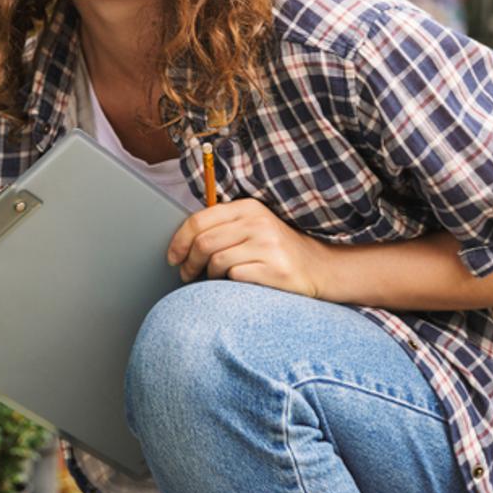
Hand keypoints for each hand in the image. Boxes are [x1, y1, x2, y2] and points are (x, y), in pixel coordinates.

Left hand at [165, 198, 333, 299]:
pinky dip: (228, 283)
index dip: (179, 240)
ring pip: (216, 260)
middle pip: (203, 242)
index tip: (172, 256)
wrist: (321, 268)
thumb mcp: (254, 226)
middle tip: (186, 273)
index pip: (199, 220)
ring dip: (208, 274)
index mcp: (248, 207)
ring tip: (212, 279)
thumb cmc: (277, 249)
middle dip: (188, 261)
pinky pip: (235, 276)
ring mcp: (269, 245)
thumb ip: (224, 225)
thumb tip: (181, 239)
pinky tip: (234, 284)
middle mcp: (258, 222)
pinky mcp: (275, 269)